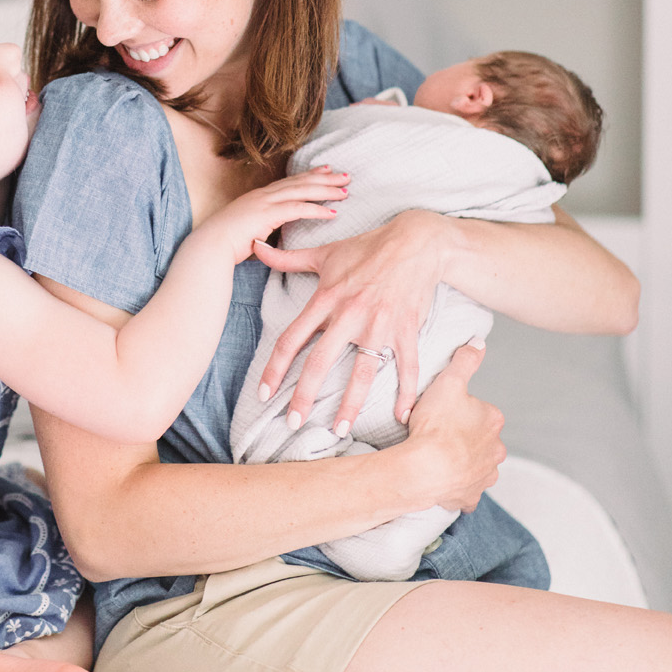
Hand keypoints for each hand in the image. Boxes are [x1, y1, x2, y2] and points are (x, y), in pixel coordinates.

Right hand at [201, 168, 349, 264]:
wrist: (210, 246)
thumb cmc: (224, 243)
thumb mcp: (246, 229)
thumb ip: (260, 226)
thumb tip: (268, 232)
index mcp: (258, 196)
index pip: (289, 181)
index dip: (309, 175)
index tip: (326, 170)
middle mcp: (263, 195)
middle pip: (300, 182)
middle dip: (324, 178)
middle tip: (345, 175)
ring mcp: (264, 202)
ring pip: (302, 191)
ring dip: (326, 191)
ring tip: (345, 191)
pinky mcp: (267, 214)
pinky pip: (298, 209)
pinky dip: (317, 210)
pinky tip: (333, 213)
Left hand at [252, 209, 444, 430]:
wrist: (416, 241)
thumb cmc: (367, 247)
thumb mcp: (325, 252)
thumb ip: (287, 258)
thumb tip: (255, 246)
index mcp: (326, 298)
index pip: (292, 339)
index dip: (275, 368)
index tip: (264, 395)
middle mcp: (350, 314)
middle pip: (320, 361)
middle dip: (304, 396)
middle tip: (294, 423)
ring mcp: (380, 324)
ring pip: (362, 371)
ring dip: (350, 404)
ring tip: (339, 430)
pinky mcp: (407, 330)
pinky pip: (408, 366)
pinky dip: (408, 393)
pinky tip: (403, 417)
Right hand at [404, 340, 505, 510]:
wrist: (425, 469)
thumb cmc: (436, 425)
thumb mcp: (448, 382)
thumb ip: (465, 361)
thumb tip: (479, 343)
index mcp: (493, 420)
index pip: (480, 410)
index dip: (459, 409)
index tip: (442, 412)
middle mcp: (496, 449)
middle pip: (481, 438)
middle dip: (465, 437)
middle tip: (438, 433)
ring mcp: (485, 475)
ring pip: (478, 464)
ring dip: (463, 461)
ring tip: (438, 456)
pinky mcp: (471, 495)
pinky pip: (467, 490)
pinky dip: (458, 486)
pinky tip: (444, 480)